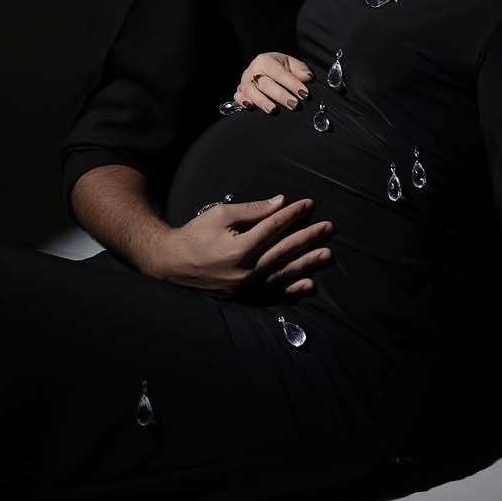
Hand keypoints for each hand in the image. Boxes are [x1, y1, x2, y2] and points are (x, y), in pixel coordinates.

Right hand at [155, 194, 333, 300]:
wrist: (172, 264)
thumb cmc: (196, 234)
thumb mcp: (220, 214)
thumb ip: (253, 210)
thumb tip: (281, 203)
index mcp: (239, 248)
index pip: (274, 228)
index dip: (293, 215)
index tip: (309, 205)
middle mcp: (245, 272)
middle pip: (284, 251)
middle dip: (308, 237)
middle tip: (329, 228)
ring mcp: (245, 288)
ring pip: (284, 275)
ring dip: (308, 264)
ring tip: (327, 254)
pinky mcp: (244, 298)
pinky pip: (273, 295)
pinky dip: (292, 291)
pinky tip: (309, 285)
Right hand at [234, 51, 314, 113]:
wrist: (263, 69)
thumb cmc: (278, 68)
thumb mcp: (290, 64)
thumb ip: (300, 70)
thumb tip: (308, 77)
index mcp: (265, 60)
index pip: (280, 73)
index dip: (292, 83)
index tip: (304, 94)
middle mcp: (253, 70)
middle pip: (266, 84)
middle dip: (281, 95)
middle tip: (294, 105)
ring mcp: (244, 81)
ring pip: (251, 91)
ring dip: (262, 101)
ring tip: (274, 110)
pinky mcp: (240, 92)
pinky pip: (237, 97)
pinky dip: (242, 101)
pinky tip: (250, 107)